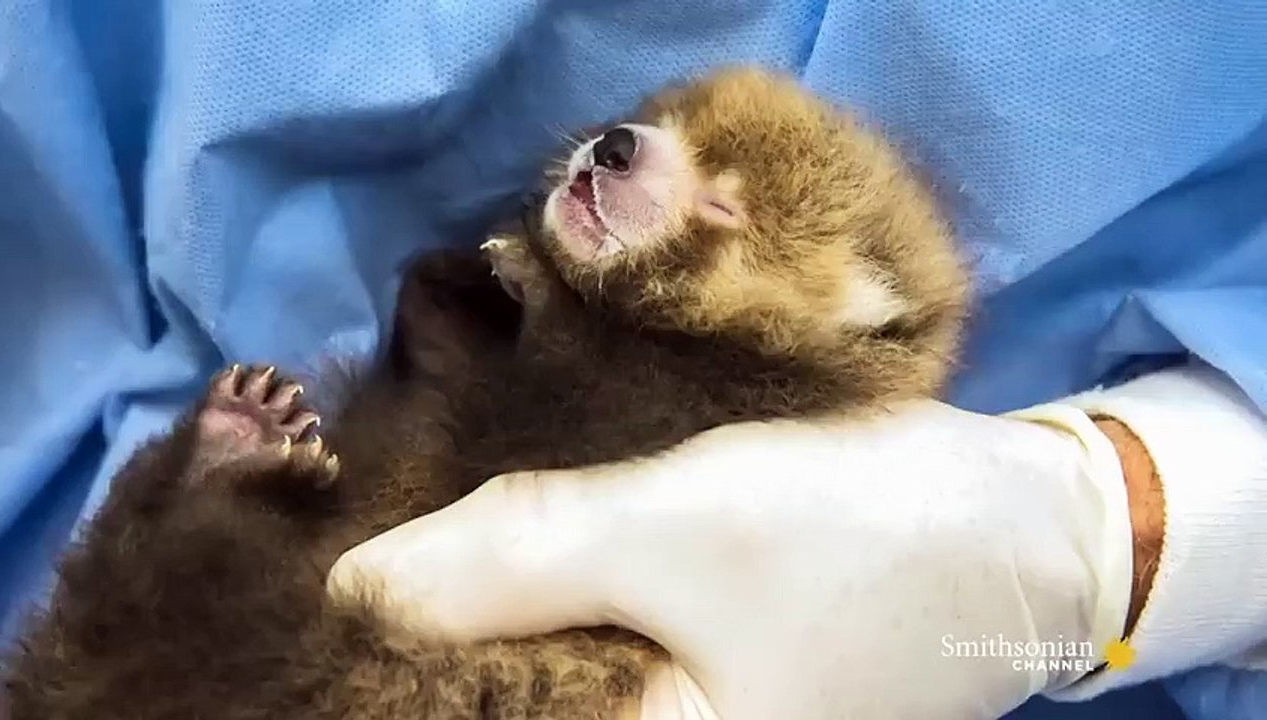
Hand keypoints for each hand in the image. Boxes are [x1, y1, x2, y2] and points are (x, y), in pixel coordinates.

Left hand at [326, 401, 1133, 719]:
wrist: (1025, 524)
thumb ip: (515, 560)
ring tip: (404, 508)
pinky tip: (499, 523)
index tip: (300, 580)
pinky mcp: (687, 656)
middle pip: (492, 692)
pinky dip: (540, 576)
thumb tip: (354, 587)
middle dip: (424, 617)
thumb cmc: (864, 538)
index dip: (379, 662)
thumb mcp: (681, 533)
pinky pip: (584, 628)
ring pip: (531, 658)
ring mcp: (672, 708)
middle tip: (340, 518)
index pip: (459, 719)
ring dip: (477, 589)